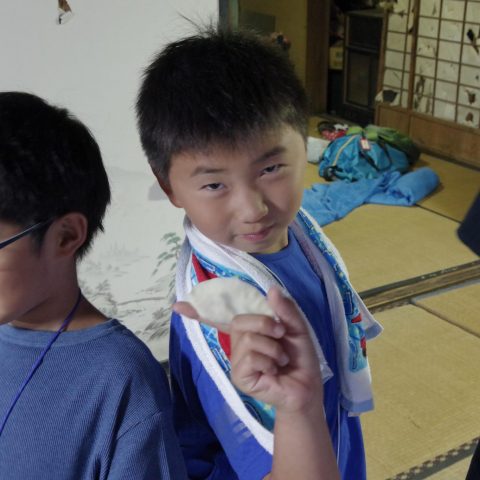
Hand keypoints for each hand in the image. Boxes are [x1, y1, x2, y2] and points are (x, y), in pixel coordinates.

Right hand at [174, 286, 322, 413]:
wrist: (307, 387)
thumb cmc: (300, 357)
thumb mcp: (296, 327)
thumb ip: (285, 309)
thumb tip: (271, 289)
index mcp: (249, 330)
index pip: (219, 318)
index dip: (198, 311)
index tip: (178, 305)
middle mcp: (238, 344)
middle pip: (239, 321)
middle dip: (265, 324)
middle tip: (281, 336)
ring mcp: (237, 361)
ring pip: (247, 339)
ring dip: (272, 347)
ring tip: (280, 359)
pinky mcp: (239, 377)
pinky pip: (250, 357)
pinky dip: (268, 360)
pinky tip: (273, 370)